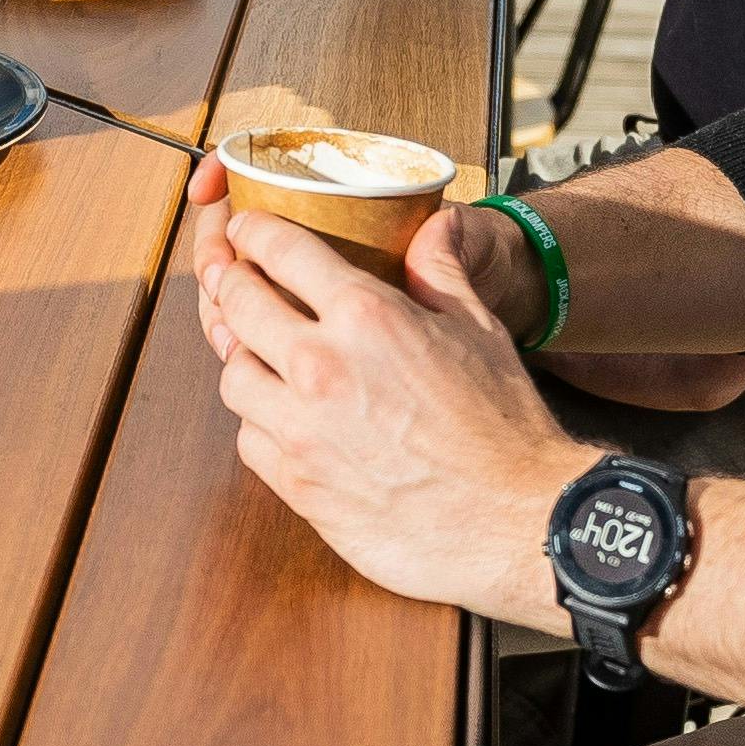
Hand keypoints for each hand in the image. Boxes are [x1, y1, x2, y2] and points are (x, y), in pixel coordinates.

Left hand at [183, 156, 591, 628]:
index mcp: (367, 316)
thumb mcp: (479, 328)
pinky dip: (258, 423)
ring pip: (233, 374)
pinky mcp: (297, 485)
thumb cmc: (504, 425)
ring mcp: (302, 430)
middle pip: (238, 303)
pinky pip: (248, 440)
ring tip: (261, 354)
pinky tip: (282, 417)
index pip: (280, 250)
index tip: (247, 229)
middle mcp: (321, 366)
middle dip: (231, 283)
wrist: (514, 520)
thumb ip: (441, 270)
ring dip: (242, 357)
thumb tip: (433, 225)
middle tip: (234, 279)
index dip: (255, 231)